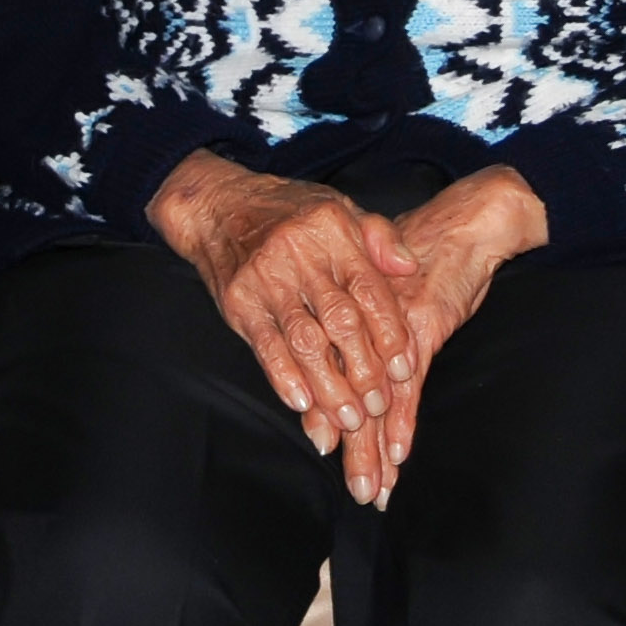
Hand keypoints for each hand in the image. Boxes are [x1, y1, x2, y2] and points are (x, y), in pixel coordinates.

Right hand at [149, 152, 418, 505]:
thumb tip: (408, 267)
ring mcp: (265, 279)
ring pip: (305, 341)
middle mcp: (300, 255)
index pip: (370, 290)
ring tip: (349, 420)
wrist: (217, 205)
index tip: (405, 371)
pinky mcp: (237, 301)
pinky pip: (265, 346)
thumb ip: (379, 237)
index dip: (390, 334)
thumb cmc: (288, 211)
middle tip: (378, 407)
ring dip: (329, 387)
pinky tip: (303, 404)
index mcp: (333, 232)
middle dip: (364, 370)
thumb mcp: (339, 209)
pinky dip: (285, 378)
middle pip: (341, 321)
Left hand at [327, 166, 545, 506]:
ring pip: (376, 404)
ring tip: (373, 491)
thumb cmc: (423, 255)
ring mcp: (389, 334)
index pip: (328, 372)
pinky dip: (404, 424)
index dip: (325, 413)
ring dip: (375, 452)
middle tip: (357, 493)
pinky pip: (409, 388)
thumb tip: (343, 363)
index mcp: (348, 316)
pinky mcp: (421, 332)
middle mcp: (361, 329)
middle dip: (354, 450)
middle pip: (350, 400)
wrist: (462, 226)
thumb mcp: (384, 284)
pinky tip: (399, 456)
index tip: (323, 449)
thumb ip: (363, 317)